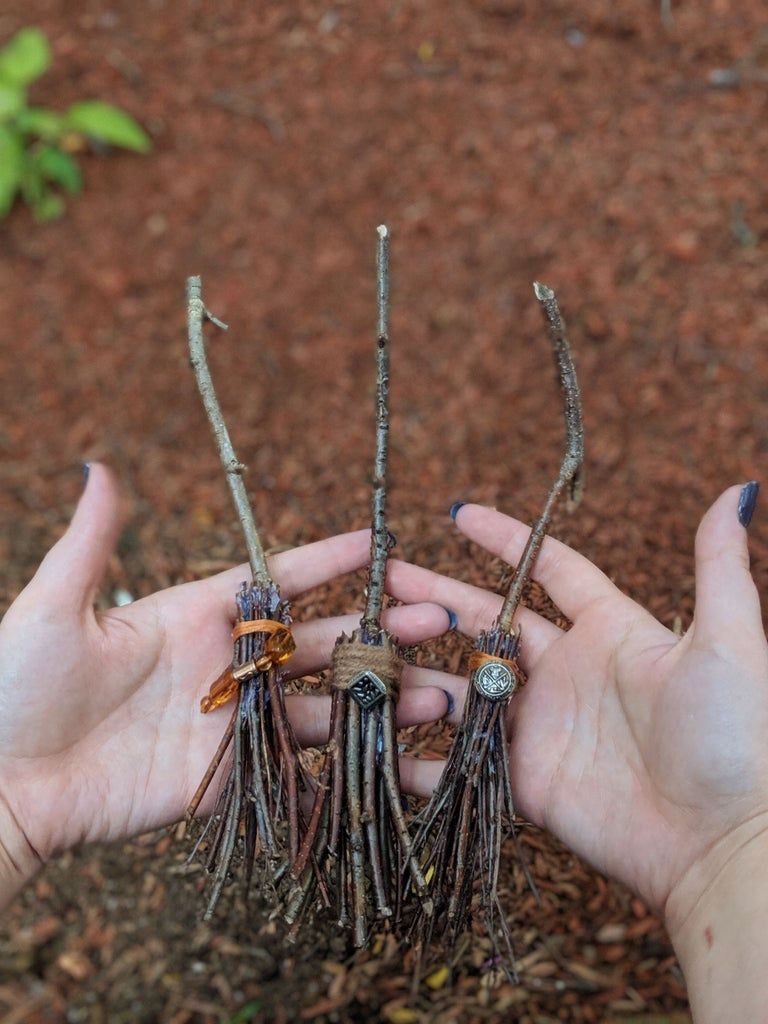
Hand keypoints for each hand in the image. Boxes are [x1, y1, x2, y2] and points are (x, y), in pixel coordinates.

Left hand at [0, 464, 451, 906]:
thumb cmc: (15, 687)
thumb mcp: (54, 607)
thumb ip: (92, 542)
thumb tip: (99, 466)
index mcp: (194, 614)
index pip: (279, 579)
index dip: (329, 559)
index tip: (380, 539)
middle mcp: (224, 664)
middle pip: (319, 640)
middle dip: (380, 629)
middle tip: (438, 617)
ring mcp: (230, 724)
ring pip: (322, 705)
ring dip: (381, 699)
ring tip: (442, 696)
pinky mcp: (224, 780)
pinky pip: (295, 771)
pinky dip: (344, 766)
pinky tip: (397, 760)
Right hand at [388, 486, 767, 928]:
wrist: (722, 842)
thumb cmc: (733, 737)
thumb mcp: (728, 642)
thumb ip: (719, 566)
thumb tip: (739, 489)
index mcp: (609, 630)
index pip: (548, 570)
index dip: (505, 539)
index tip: (457, 513)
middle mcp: (566, 672)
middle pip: (488, 622)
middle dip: (437, 597)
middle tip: (387, 579)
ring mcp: (542, 726)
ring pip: (465, 686)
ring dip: (421, 668)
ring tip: (371, 651)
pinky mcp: (526, 781)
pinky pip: (463, 762)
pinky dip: (420, 756)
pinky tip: (375, 737)